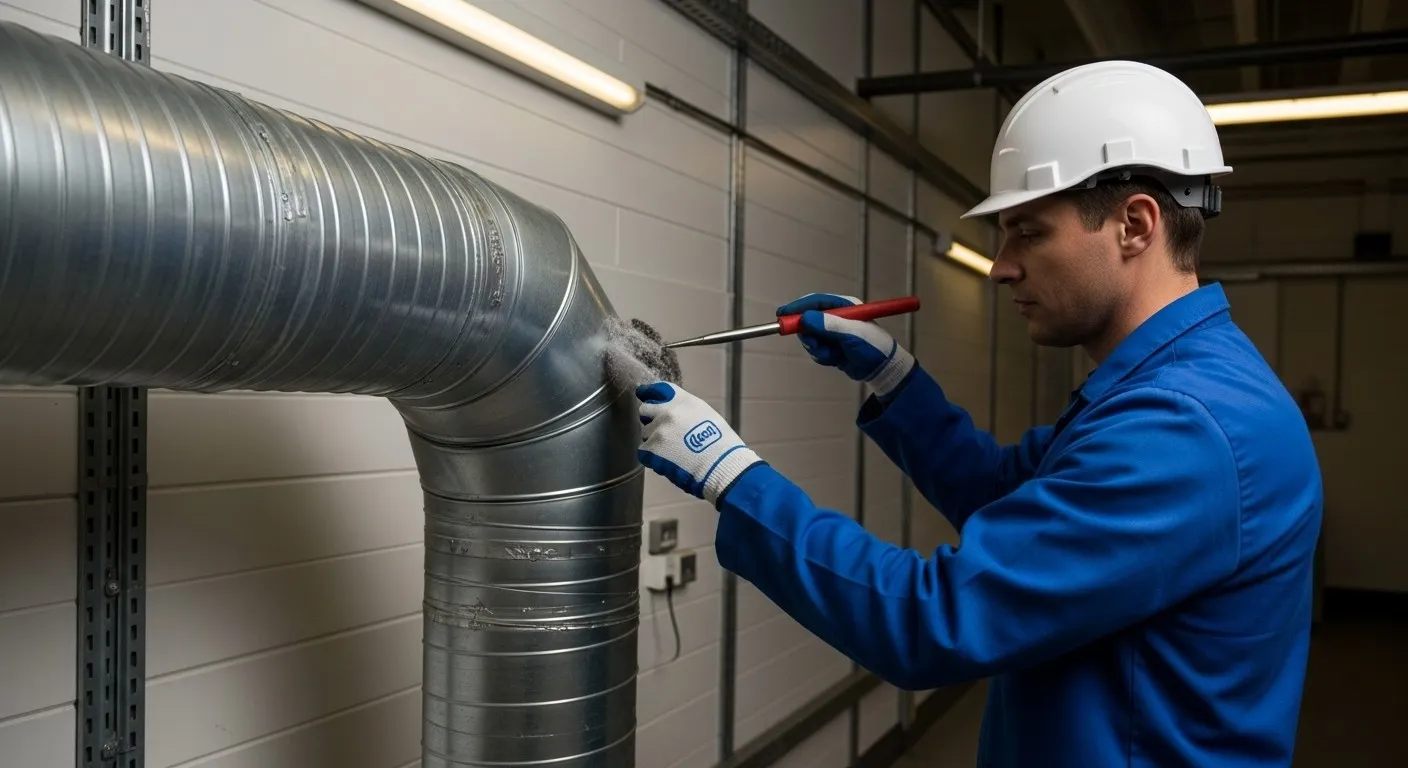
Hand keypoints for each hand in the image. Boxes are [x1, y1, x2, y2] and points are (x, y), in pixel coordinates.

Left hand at [636, 382, 762, 506]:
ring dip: (653, 441)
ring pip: (645, 433)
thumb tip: (674, 413)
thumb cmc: (721, 444)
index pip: (658, 389)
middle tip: (662, 431)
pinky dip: (652, 458)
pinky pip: (644, 452)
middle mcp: (667, 411)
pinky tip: (667, 463)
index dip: (650, 393)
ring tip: (671, 452)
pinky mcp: (651, 450)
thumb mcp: (707, 416)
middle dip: (650, 419)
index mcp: (683, 401)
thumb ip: (686, 411)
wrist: (720, 466)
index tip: (643, 394)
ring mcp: (657, 430)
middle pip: (645, 410)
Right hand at [776, 293, 914, 398]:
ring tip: (833, 354)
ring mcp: (833, 333)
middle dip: (809, 334)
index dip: (798, 307)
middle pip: (808, 320)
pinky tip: (835, 359)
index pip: (816, 302)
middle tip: (815, 343)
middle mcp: (836, 318)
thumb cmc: (874, 347)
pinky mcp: (831, 346)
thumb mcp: (853, 334)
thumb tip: (807, 317)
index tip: (783, 314)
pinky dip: (822, 357)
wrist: (883, 370)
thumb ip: (830, 325)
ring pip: (810, 337)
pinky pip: (815, 350)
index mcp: (844, 307)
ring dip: (817, 348)